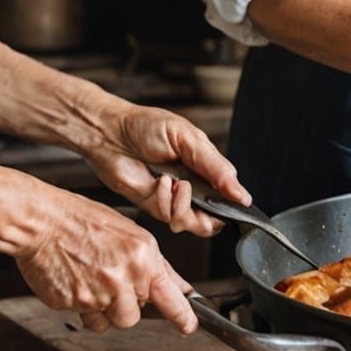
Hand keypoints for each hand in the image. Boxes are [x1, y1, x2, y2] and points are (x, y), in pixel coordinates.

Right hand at [14, 185, 198, 333]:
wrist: (40, 222)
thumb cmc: (81, 219)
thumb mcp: (128, 231)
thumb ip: (153, 263)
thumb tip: (176, 285)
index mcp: (140, 257)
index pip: (170, 298)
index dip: (182, 316)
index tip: (189, 325)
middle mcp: (121, 279)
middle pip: (135, 316)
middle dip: (128, 304)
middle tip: (114, 281)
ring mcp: (95, 295)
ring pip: (110, 321)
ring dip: (106, 309)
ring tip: (93, 278)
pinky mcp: (71, 306)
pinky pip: (85, 318)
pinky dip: (84, 307)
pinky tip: (78, 281)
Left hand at [80, 100, 250, 235]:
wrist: (109, 134)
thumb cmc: (146, 126)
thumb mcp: (188, 139)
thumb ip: (216, 167)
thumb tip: (241, 193)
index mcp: (205, 166)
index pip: (229, 194)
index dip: (233, 203)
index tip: (234, 203)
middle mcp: (192, 186)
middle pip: (215, 218)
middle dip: (209, 213)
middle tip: (196, 193)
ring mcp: (174, 199)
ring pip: (193, 224)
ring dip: (185, 206)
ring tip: (176, 184)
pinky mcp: (155, 208)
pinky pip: (169, 218)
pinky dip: (165, 201)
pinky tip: (159, 182)